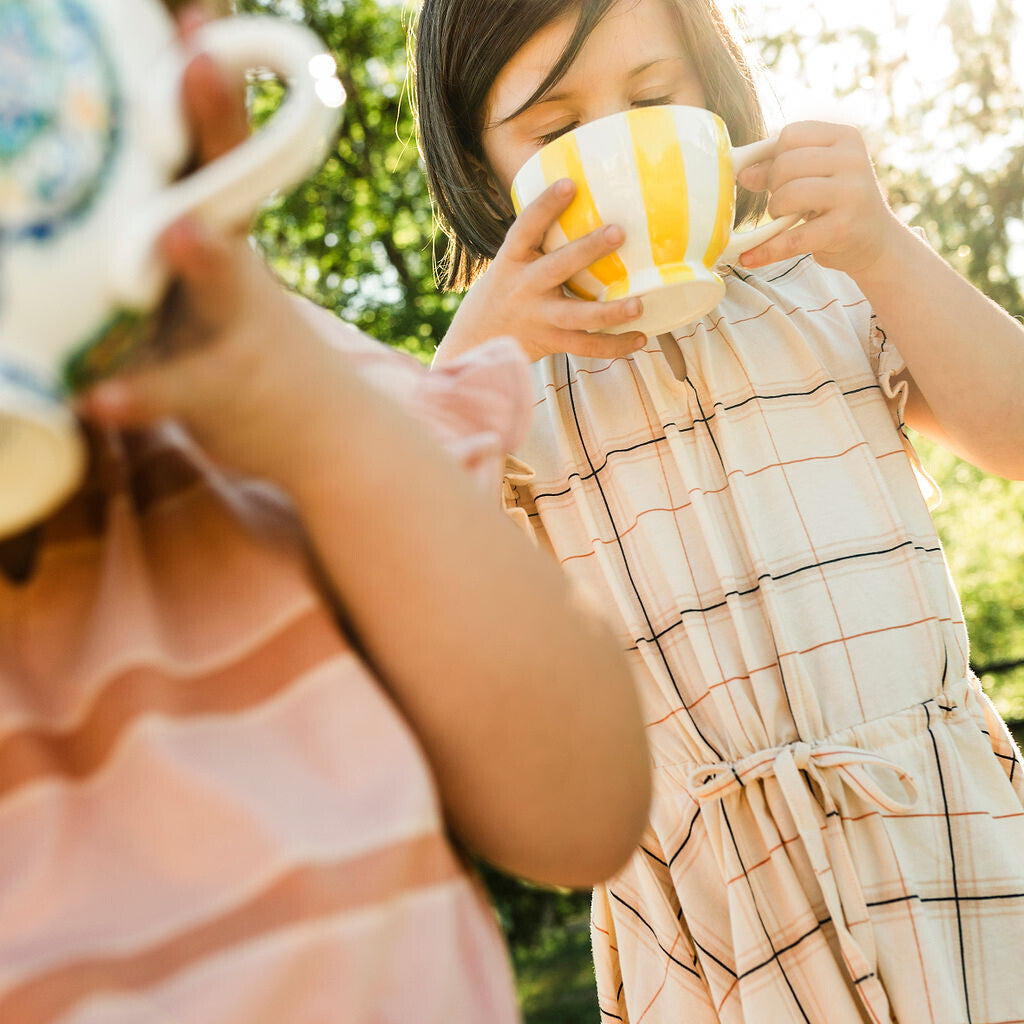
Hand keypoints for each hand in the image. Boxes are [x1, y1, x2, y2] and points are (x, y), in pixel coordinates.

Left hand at [75, 10, 334, 489]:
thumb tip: (140, 121)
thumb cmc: (242, 330)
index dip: (207, 76)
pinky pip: (175, 390)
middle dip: (218, 122)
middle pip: (228, 185)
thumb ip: (181, 203)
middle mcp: (237, 260)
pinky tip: (95, 397)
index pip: (217, 137)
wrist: (319, 426)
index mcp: (225, 222)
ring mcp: (234, 325)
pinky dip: (137, 394)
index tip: (196, 15)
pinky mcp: (218, 389)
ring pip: (222, 287)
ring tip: (178, 233)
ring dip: (203, 260)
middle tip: (201, 56)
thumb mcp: (217, 261)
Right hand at [442, 180, 647, 363]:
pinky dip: (614, 345)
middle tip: (618, 232)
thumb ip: (540, 243)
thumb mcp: (510, 264)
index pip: (525, 228)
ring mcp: (539, 318)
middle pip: (557, 268)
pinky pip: (586, 346)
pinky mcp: (551, 342)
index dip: (545, 206)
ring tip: (638, 305)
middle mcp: (524, 288)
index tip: (569, 185)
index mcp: (511, 261)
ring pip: (577, 316)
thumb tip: (588, 202)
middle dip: (587, 250)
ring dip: (609, 312)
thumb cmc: (505, 292)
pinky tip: (640, 337)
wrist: (475, 342)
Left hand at [735, 121, 901, 279]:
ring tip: (785, 219)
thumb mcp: (815, 176)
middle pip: (786, 163)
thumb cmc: (838, 202)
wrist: (876, 241)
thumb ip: (779, 168)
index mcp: (845, 137)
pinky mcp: (842, 228)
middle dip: (773, 187)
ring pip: (788, 194)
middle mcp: (852, 160)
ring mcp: (851, 193)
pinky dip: (767, 249)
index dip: (773, 157)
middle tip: (782, 202)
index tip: (776, 176)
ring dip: (775, 211)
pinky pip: (792, 238)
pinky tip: (750, 257)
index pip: (790, 135)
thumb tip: (742, 173)